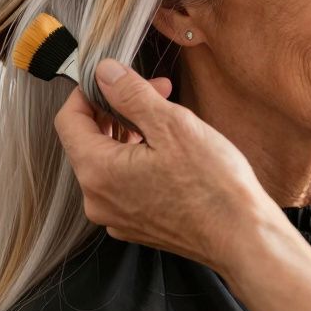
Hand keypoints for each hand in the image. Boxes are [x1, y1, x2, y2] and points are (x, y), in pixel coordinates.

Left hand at [54, 58, 310, 310]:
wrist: (242, 238)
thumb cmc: (212, 184)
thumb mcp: (171, 124)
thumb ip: (130, 94)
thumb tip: (104, 72)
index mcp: (97, 172)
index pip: (68, 120)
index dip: (88, 92)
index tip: (114, 77)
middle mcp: (97, 199)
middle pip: (88, 140)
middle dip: (117, 107)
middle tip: (155, 90)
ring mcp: (116, 216)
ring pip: (108, 160)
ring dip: (131, 131)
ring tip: (168, 116)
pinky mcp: (136, 224)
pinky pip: (124, 183)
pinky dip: (138, 159)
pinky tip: (170, 150)